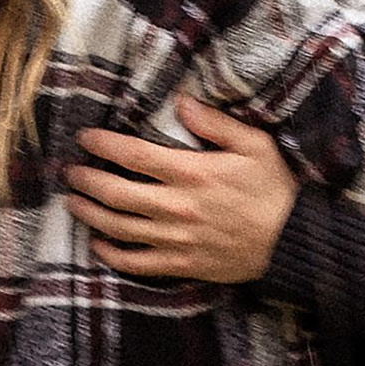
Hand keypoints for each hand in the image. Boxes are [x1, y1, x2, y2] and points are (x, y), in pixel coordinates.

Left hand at [64, 100, 297, 284]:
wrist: (294, 243)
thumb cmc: (276, 189)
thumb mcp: (254, 144)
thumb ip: (215, 122)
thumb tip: (180, 101)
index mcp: (191, 173)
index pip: (132, 155)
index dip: (102, 145)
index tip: (84, 138)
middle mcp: (176, 207)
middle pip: (115, 192)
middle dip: (86, 180)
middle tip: (71, 171)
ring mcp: (176, 239)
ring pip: (118, 227)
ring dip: (89, 214)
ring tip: (73, 202)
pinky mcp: (182, 265)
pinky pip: (136, 263)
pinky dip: (111, 254)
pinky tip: (98, 243)